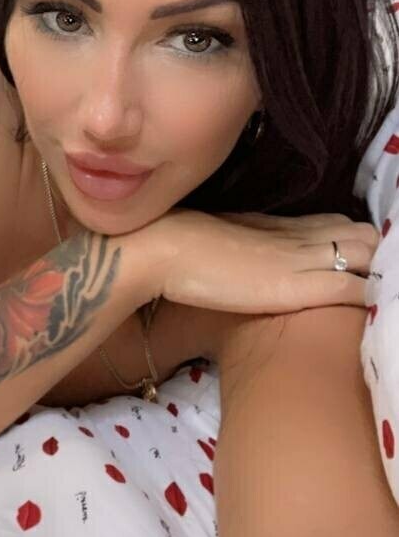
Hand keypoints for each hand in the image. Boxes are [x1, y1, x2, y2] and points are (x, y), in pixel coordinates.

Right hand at [132, 207, 379, 314]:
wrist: (166, 250)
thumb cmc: (182, 249)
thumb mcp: (226, 242)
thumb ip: (249, 247)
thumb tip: (253, 262)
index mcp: (281, 226)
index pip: (339, 225)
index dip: (351, 243)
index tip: (349, 263)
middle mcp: (298, 237)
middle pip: (363, 235)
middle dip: (371, 256)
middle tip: (362, 281)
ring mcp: (301, 260)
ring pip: (366, 255)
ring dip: (372, 273)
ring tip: (364, 296)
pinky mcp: (297, 286)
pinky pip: (352, 289)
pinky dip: (363, 297)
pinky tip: (359, 311)